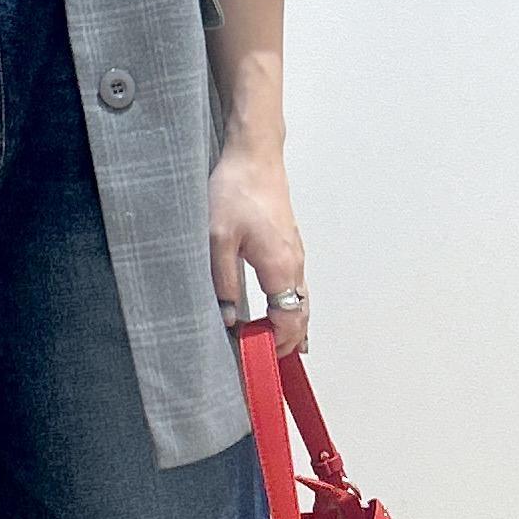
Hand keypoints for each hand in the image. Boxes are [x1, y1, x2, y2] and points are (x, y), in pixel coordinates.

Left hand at [207, 141, 309, 358]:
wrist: (254, 156)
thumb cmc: (236, 191)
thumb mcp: (218, 239)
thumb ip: (224, 282)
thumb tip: (229, 319)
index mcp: (280, 268)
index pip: (288, 322)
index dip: (274, 346)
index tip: (255, 360)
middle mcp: (295, 264)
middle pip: (300, 317)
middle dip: (286, 343)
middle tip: (264, 363)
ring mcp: (296, 254)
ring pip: (300, 301)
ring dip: (290, 326)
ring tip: (274, 349)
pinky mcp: (289, 244)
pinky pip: (296, 285)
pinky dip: (291, 307)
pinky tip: (278, 313)